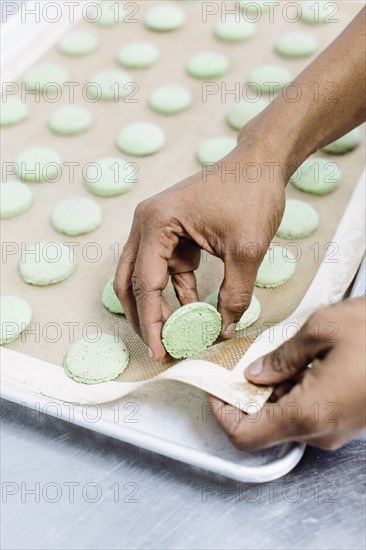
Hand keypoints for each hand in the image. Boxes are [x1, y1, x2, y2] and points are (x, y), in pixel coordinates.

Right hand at [114, 132, 286, 359]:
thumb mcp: (246, 250)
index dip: (151, 323)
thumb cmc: (252, 194)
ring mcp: (157, 227)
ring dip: (160, 306)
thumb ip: (235, 294)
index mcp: (156, 223)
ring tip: (177, 335)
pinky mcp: (172, 232)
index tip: (159, 352)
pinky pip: (167, 269)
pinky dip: (177, 291)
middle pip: (131, 282)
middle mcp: (147, 224)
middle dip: (144, 317)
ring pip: (146, 277)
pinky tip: (192, 310)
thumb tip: (224, 329)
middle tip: (159, 347)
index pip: (145, 284)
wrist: (261, 162)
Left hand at [209, 297, 365, 450]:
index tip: (211, 387)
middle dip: (243, 396)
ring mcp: (337, 428)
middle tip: (233, 363)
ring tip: (266, 357)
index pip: (245, 435)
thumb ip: (281, 356)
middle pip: (263, 427)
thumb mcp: (322, 330)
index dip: (221, 413)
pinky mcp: (347, 418)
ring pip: (285, 418)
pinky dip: (290, 391)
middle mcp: (322, 430)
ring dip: (268, 392)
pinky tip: (293, 363)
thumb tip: (256, 372)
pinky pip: (307, 412)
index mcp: (309, 413)